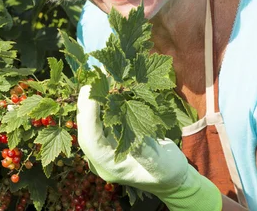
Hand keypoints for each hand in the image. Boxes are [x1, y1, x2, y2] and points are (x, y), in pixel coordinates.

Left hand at [76, 85, 221, 210]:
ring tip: (96, 80)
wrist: (171, 177)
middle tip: (91, 82)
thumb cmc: (168, 173)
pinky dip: (100, 104)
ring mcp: (103, 148)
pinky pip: (98, 119)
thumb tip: (134, 136)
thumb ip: (146, 154)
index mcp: (109, 168)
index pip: (92, 141)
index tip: (91, 94)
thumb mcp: (162, 165)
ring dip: (91, 102)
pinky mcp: (108, 138)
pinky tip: (104, 87)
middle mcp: (101, 158)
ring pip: (89, 123)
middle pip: (85, 130)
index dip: (89, 117)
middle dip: (86, 105)